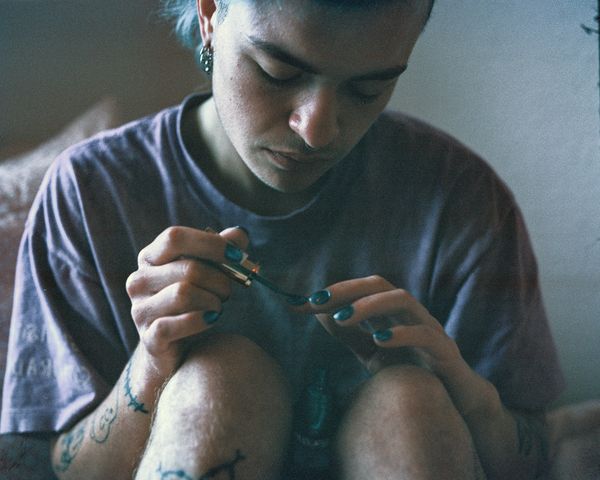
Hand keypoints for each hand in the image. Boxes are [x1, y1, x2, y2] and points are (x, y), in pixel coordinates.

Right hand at [126, 226, 248, 376]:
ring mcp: (140, 309)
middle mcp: (139, 280)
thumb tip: (240, 235)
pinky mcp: (148, 337)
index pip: (175, 237)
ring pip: (184, 294)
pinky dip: (202, 321)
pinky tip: (210, 319)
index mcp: (151, 257)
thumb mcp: (207, 271)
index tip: (238, 255)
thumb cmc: (194, 301)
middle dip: (220, 280)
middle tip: (228, 291)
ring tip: (217, 307)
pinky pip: (178, 324)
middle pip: (189, 269)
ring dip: (213, 301)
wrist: (174, 348)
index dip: (211, 244)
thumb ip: (222, 249)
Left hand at [298, 275, 464, 376]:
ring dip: (370, 306)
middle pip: (380, 285)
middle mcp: (410, 313)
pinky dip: (401, 333)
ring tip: (343, 318)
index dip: (332, 292)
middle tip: (318, 301)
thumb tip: (318, 312)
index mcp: (391, 312)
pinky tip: (379, 340)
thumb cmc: (411, 371)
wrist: (455, 402)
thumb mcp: (371, 353)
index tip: (302, 303)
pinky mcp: (445, 351)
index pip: (360, 290)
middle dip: (347, 290)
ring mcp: (429, 328)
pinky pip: (425, 335)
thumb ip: (349, 334)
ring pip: (403, 301)